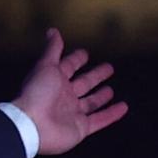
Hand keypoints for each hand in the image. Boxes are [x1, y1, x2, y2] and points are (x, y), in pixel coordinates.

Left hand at [12, 28, 128, 154]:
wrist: (33, 124)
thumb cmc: (37, 92)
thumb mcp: (46, 66)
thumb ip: (52, 49)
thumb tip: (53, 30)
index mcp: (54, 80)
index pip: (68, 66)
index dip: (76, 59)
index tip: (85, 53)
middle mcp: (64, 96)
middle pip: (83, 83)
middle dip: (94, 76)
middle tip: (108, 67)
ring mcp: (72, 112)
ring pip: (91, 102)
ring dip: (101, 96)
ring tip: (111, 89)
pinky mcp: (81, 127)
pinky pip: (100, 120)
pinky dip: (112, 114)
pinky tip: (124, 107)